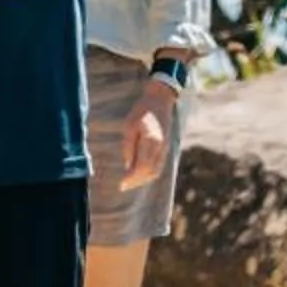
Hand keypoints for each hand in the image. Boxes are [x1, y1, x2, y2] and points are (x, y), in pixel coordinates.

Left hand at [120, 76, 177, 191]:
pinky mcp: (165, 147)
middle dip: (136, 182)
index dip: (131, 179)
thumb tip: (128, 165)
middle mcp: (160, 147)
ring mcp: (165, 148)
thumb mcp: (129, 126)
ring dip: (143, 179)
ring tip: (129, 181)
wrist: (161, 100)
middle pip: (150, 172)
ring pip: (156, 171)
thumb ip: (129, 146)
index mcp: (151, 141)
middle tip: (123, 186)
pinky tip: (139, 173)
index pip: (142, 167)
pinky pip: (158, 166)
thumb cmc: (142, 110)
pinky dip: (149, 173)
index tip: (121, 184)